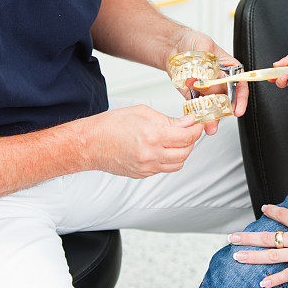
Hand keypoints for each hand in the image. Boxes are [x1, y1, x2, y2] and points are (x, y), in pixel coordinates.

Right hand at [84, 105, 203, 178]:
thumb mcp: (142, 113)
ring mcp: (147, 167)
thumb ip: (167, 119)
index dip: (196, 129)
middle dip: (191, 140)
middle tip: (189, 130)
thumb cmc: (110, 125)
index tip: (197, 124)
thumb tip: (185, 122)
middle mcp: (151, 154)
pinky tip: (163, 148)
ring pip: (178, 164)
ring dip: (182, 152)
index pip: (186, 137)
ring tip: (177, 140)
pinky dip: (169, 159)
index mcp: (152, 136)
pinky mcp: (142, 174)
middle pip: (185, 152)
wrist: (90, 144)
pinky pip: (164, 169)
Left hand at [169, 29, 247, 133]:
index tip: (237, 109)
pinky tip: (198, 118)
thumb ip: (209, 61)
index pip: (239, 83)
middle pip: (226, 98)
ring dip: (211, 116)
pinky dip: (198, 113)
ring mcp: (207, 89)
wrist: (174, 47)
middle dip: (224, 110)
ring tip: (209, 125)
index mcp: (229, 67)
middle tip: (220, 117)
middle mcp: (220, 80)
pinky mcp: (194, 95)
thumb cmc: (193, 41)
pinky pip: (198, 106)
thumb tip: (210, 77)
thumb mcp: (203, 45)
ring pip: (212, 105)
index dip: (240, 98)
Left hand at [227, 193, 287, 287]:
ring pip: (271, 256)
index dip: (271, 210)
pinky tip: (262, 283)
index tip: (263, 208)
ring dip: (253, 257)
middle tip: (232, 238)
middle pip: (266, 237)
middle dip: (247, 237)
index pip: (281, 214)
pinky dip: (275, 280)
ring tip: (237, 257)